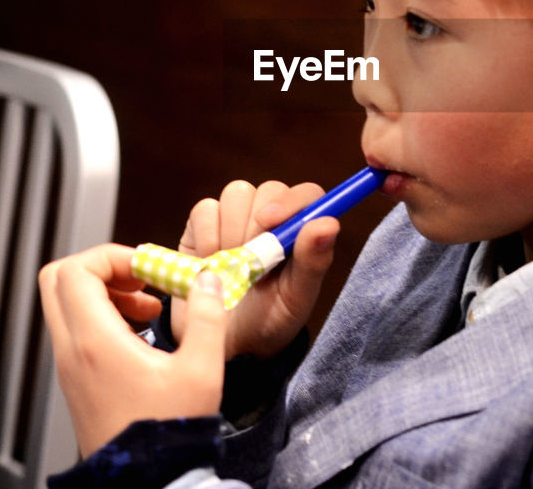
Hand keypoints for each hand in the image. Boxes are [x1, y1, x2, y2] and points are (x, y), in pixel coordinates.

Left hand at [39, 243, 228, 455]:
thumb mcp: (202, 370)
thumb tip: (206, 280)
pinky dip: (103, 316)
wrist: (145, 481)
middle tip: (140, 277)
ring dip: (104, 291)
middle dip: (102, 267)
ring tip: (148, 306)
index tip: (147, 267)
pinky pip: (76, 328)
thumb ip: (208, 317)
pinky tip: (141, 333)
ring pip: (65, 304)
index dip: (112, 256)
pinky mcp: (75, 378)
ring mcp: (69, 366)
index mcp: (95, 342)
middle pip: (59, 279)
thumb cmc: (167, 434)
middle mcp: (72, 351)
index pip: (77, 271)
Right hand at [174, 180, 337, 359]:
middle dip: (257, 225)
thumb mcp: (296, 299)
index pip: (308, 195)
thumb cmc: (269, 319)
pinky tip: (209, 263)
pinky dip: (206, 236)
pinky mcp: (204, 223)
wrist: (225, 342)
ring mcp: (237, 216)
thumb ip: (313, 261)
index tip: (271, 222)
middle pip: (269, 190)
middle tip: (250, 261)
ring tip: (232, 267)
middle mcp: (273, 217)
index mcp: (303, 231)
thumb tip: (328, 223)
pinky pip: (205, 208)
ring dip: (232, 231)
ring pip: (236, 193)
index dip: (292, 202)